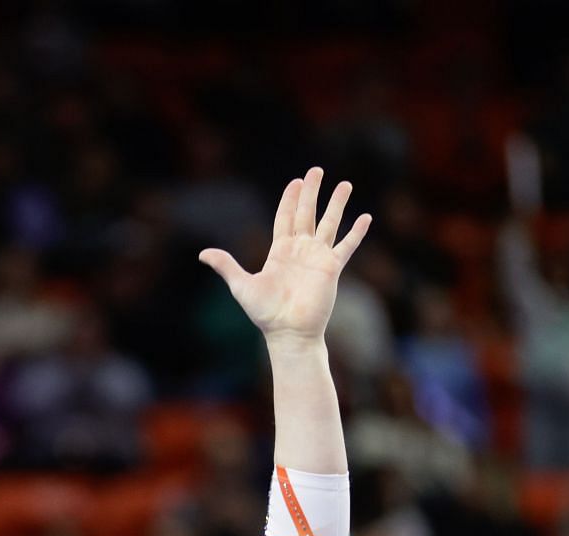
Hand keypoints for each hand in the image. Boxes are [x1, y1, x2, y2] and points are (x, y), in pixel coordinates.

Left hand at [199, 167, 371, 345]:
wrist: (288, 331)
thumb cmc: (265, 313)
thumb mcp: (241, 285)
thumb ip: (226, 266)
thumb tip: (202, 254)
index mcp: (280, 251)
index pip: (286, 218)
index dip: (290, 199)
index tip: (296, 181)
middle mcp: (300, 250)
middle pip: (307, 213)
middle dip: (311, 192)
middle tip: (316, 170)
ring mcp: (318, 257)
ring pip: (330, 223)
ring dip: (337, 204)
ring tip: (345, 184)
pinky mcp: (332, 268)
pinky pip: (347, 246)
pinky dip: (357, 232)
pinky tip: (366, 217)